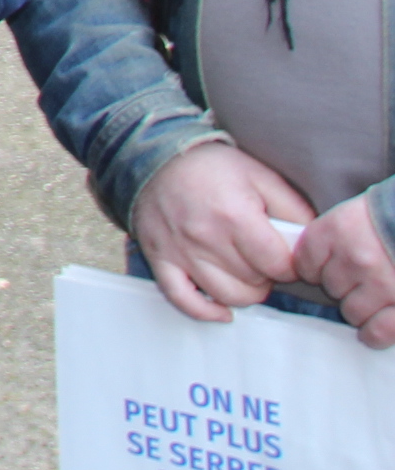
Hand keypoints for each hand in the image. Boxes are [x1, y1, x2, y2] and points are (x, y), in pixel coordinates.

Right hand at [131, 141, 311, 322]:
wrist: (156, 157)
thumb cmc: (211, 167)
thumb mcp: (261, 175)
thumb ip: (294, 208)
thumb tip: (312, 241)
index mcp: (235, 215)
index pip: (279, 265)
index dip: (291, 265)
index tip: (285, 255)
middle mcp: (206, 237)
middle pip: (255, 283)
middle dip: (267, 275)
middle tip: (262, 257)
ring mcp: (181, 252)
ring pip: (226, 296)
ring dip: (244, 291)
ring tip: (244, 272)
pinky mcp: (161, 260)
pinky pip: (182, 299)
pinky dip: (205, 312)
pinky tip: (222, 310)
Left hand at [291, 191, 394, 348]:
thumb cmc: (392, 218)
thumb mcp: (356, 214)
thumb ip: (333, 238)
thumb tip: (311, 266)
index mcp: (338, 230)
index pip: (304, 263)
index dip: (316, 268)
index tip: (329, 268)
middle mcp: (355, 258)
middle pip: (330, 288)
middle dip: (344, 286)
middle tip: (364, 276)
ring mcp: (381, 284)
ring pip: (352, 312)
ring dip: (362, 307)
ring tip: (378, 293)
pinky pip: (378, 331)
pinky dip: (375, 334)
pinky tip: (373, 332)